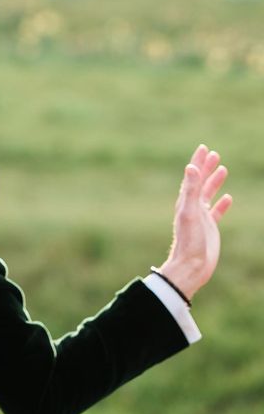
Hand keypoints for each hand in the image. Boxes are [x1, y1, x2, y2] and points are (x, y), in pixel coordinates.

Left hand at [159, 144, 232, 300]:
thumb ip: (191, 190)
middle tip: (215, 153)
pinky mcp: (209, 228)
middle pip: (200, 182)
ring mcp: (201, 217)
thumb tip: (190, 168)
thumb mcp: (190, 212)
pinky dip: (221, 203)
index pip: (192, 176)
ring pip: (208, 194)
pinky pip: (216, 211)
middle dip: (206, 167)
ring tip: (223, 168)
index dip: (197, 162)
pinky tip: (228, 197)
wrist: (191, 265)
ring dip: (214, 181)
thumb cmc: (189, 241)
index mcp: (185, 201)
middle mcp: (192, 207)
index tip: (203, 148)